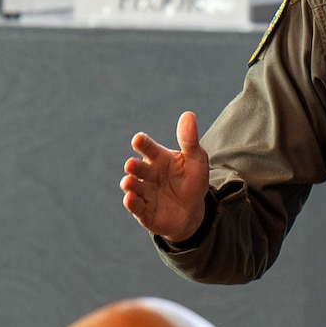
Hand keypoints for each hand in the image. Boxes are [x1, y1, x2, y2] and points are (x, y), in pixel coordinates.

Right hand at [122, 111, 211, 243]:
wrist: (193, 210)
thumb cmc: (192, 181)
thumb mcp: (196, 160)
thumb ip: (190, 140)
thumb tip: (188, 114)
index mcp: (158, 158)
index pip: (147, 147)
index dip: (142, 143)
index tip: (138, 139)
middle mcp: (147, 174)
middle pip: (137, 168)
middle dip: (133, 166)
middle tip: (131, 165)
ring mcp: (144, 192)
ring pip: (132, 186)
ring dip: (129, 184)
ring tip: (128, 181)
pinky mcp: (144, 212)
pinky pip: (136, 207)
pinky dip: (131, 202)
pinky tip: (130, 197)